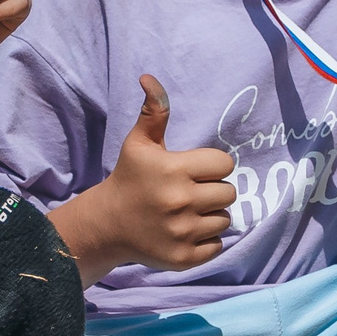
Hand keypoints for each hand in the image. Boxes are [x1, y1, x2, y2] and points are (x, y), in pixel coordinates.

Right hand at [84, 74, 235, 271]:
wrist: (107, 224)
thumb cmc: (129, 178)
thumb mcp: (139, 143)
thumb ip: (153, 111)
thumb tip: (149, 78)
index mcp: (173, 170)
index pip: (225, 164)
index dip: (212, 166)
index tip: (194, 171)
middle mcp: (179, 202)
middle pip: (229, 193)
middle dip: (213, 191)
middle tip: (190, 193)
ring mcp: (182, 232)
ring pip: (224, 219)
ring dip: (210, 216)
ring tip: (186, 213)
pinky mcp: (183, 257)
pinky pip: (217, 245)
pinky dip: (206, 240)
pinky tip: (184, 232)